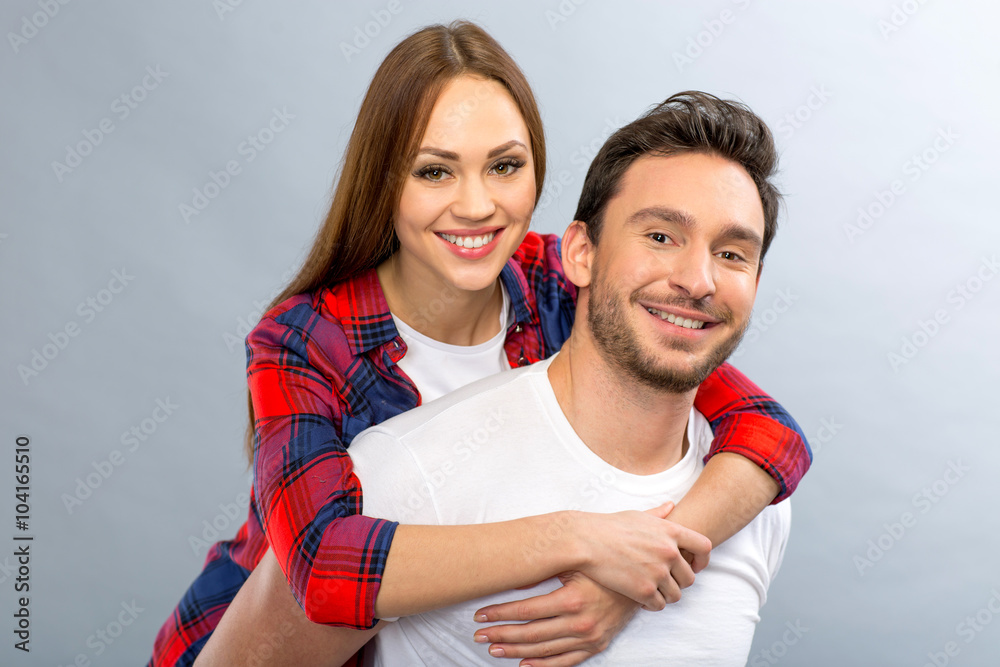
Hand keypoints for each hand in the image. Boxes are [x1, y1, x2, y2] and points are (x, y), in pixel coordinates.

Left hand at [472, 572, 637, 666]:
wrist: (640, 578)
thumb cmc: (605, 565)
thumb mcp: (574, 562)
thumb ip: (544, 570)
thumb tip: (510, 578)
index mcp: (573, 599)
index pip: (526, 611)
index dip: (500, 614)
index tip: (482, 615)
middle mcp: (581, 622)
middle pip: (531, 634)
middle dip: (501, 635)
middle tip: (480, 635)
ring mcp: (590, 637)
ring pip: (544, 650)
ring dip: (516, 651)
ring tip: (494, 648)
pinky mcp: (596, 645)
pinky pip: (566, 661)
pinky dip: (543, 666)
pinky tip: (524, 665)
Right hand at [572, 501, 710, 609]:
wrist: (585, 541)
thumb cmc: (608, 526)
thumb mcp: (637, 515)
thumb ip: (659, 514)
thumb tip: (671, 505)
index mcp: (670, 531)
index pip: (704, 547)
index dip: (702, 560)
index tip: (694, 566)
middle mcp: (669, 551)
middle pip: (690, 577)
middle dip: (679, 582)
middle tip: (663, 582)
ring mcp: (658, 572)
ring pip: (676, 595)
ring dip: (665, 595)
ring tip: (652, 591)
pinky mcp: (644, 590)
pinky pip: (659, 605)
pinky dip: (652, 605)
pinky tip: (640, 598)